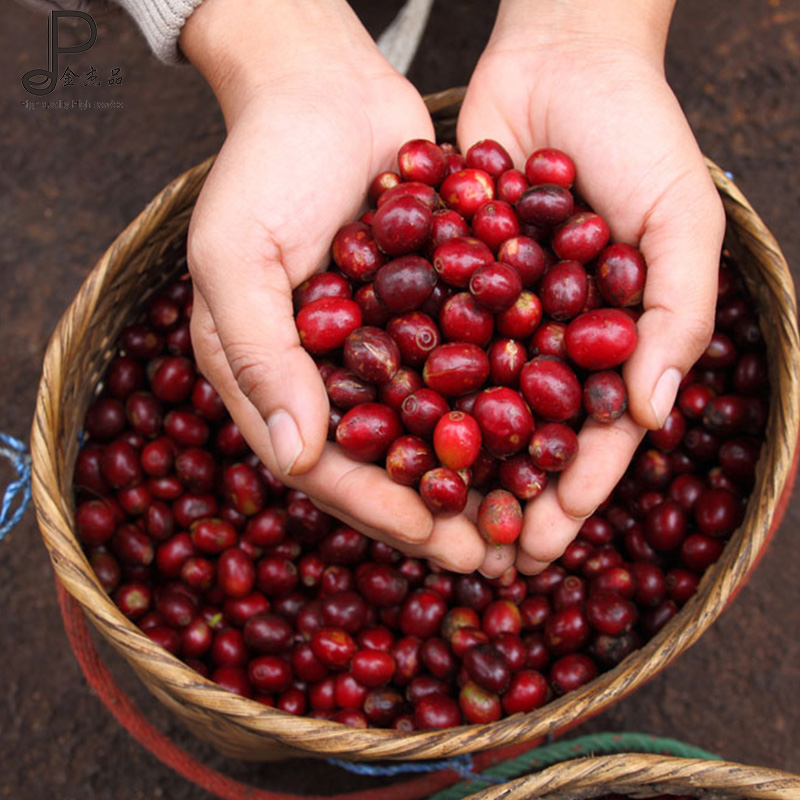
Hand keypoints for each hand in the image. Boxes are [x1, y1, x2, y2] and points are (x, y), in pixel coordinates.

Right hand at [180, 0, 493, 572]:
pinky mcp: (427, 313)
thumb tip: (296, 460)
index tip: (432, 535)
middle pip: (384, 462)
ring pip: (432, 429)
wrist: (324, 88)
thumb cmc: (264, 167)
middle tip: (492, 552)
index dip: (375, 505)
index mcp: (272, 377)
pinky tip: (543, 436)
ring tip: (527, 514)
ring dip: (477, 474)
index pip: (321, 464)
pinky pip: (464, 373)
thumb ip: (259, 356)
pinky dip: (498, 406)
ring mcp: (380, 348)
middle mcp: (328, 375)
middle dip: (435, 508)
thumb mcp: (236, 257)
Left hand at [458, 0, 724, 572]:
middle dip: (503, 495)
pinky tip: (382, 434)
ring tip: (424, 515)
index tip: (544, 543)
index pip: (595, 435)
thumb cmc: (640, 135)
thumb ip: (679, 313)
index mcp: (611, 342)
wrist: (561, 61)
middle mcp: (547, 339)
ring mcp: (493, 314)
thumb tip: (658, 413)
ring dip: (449, 461)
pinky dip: (404, 385)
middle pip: (524, 434)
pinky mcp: (444, 282)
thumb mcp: (680, 218)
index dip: (574, 490)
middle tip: (476, 556)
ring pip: (467, 403)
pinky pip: (423, 342)